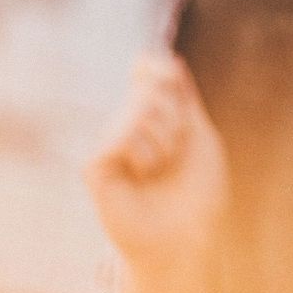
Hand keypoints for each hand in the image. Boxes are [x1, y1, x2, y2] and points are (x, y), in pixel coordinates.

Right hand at [86, 51, 226, 292]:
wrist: (185, 235)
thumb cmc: (196, 190)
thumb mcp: (199, 134)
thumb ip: (183, 96)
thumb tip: (166, 57)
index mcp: (153, 115)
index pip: (148, 70)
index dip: (159, 67)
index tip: (169, 77)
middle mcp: (126, 123)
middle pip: (150, 87)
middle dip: (176, 116)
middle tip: (176, 149)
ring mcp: (108, 143)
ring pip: (136, 111)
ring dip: (164, 140)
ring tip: (160, 168)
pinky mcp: (93, 165)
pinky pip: (117, 137)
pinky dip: (141, 155)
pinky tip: (141, 176)